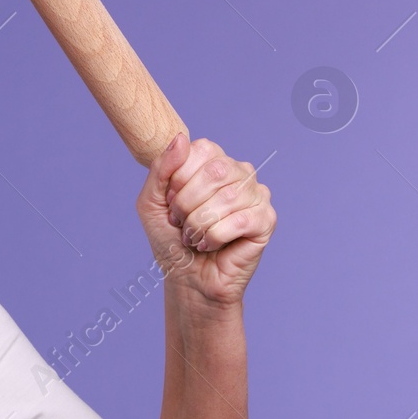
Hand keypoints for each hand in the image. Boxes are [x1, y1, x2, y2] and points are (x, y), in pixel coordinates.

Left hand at [137, 133, 275, 309]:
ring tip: (196, 236)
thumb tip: (182, 138)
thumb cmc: (170, 240)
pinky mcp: (266, 220)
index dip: (178, 179)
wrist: (185, 279)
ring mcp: (256, 195)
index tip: (171, 203)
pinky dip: (216, 237)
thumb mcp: (151, 203)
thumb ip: (161, 169)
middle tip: (181, 223)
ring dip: (199, 224)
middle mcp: (239, 172)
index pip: (200, 150)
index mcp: (213, 162)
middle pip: (215, 171)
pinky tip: (212, 245)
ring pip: (227, 197)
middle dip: (187, 203)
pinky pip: (240, 220)